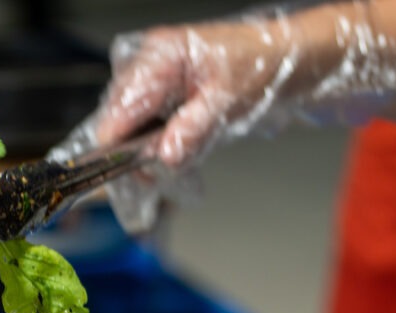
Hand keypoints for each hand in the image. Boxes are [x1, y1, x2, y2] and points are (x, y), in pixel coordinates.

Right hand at [96, 21, 290, 168]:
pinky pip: (144, 125)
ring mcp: (152, 79)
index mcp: (161, 56)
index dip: (118, 143)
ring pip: (129, 125)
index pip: (121, 106)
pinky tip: (175, 149)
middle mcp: (149, 64)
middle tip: (158, 173)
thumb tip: (165, 156)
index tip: (129, 171)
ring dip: (145, 150)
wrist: (277, 58)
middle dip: (134, 149)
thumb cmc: (256, 66)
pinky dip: (156, 144)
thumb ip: (193, 130)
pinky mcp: (159, 94)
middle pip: (118, 117)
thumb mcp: (227, 101)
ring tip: (175, 158)